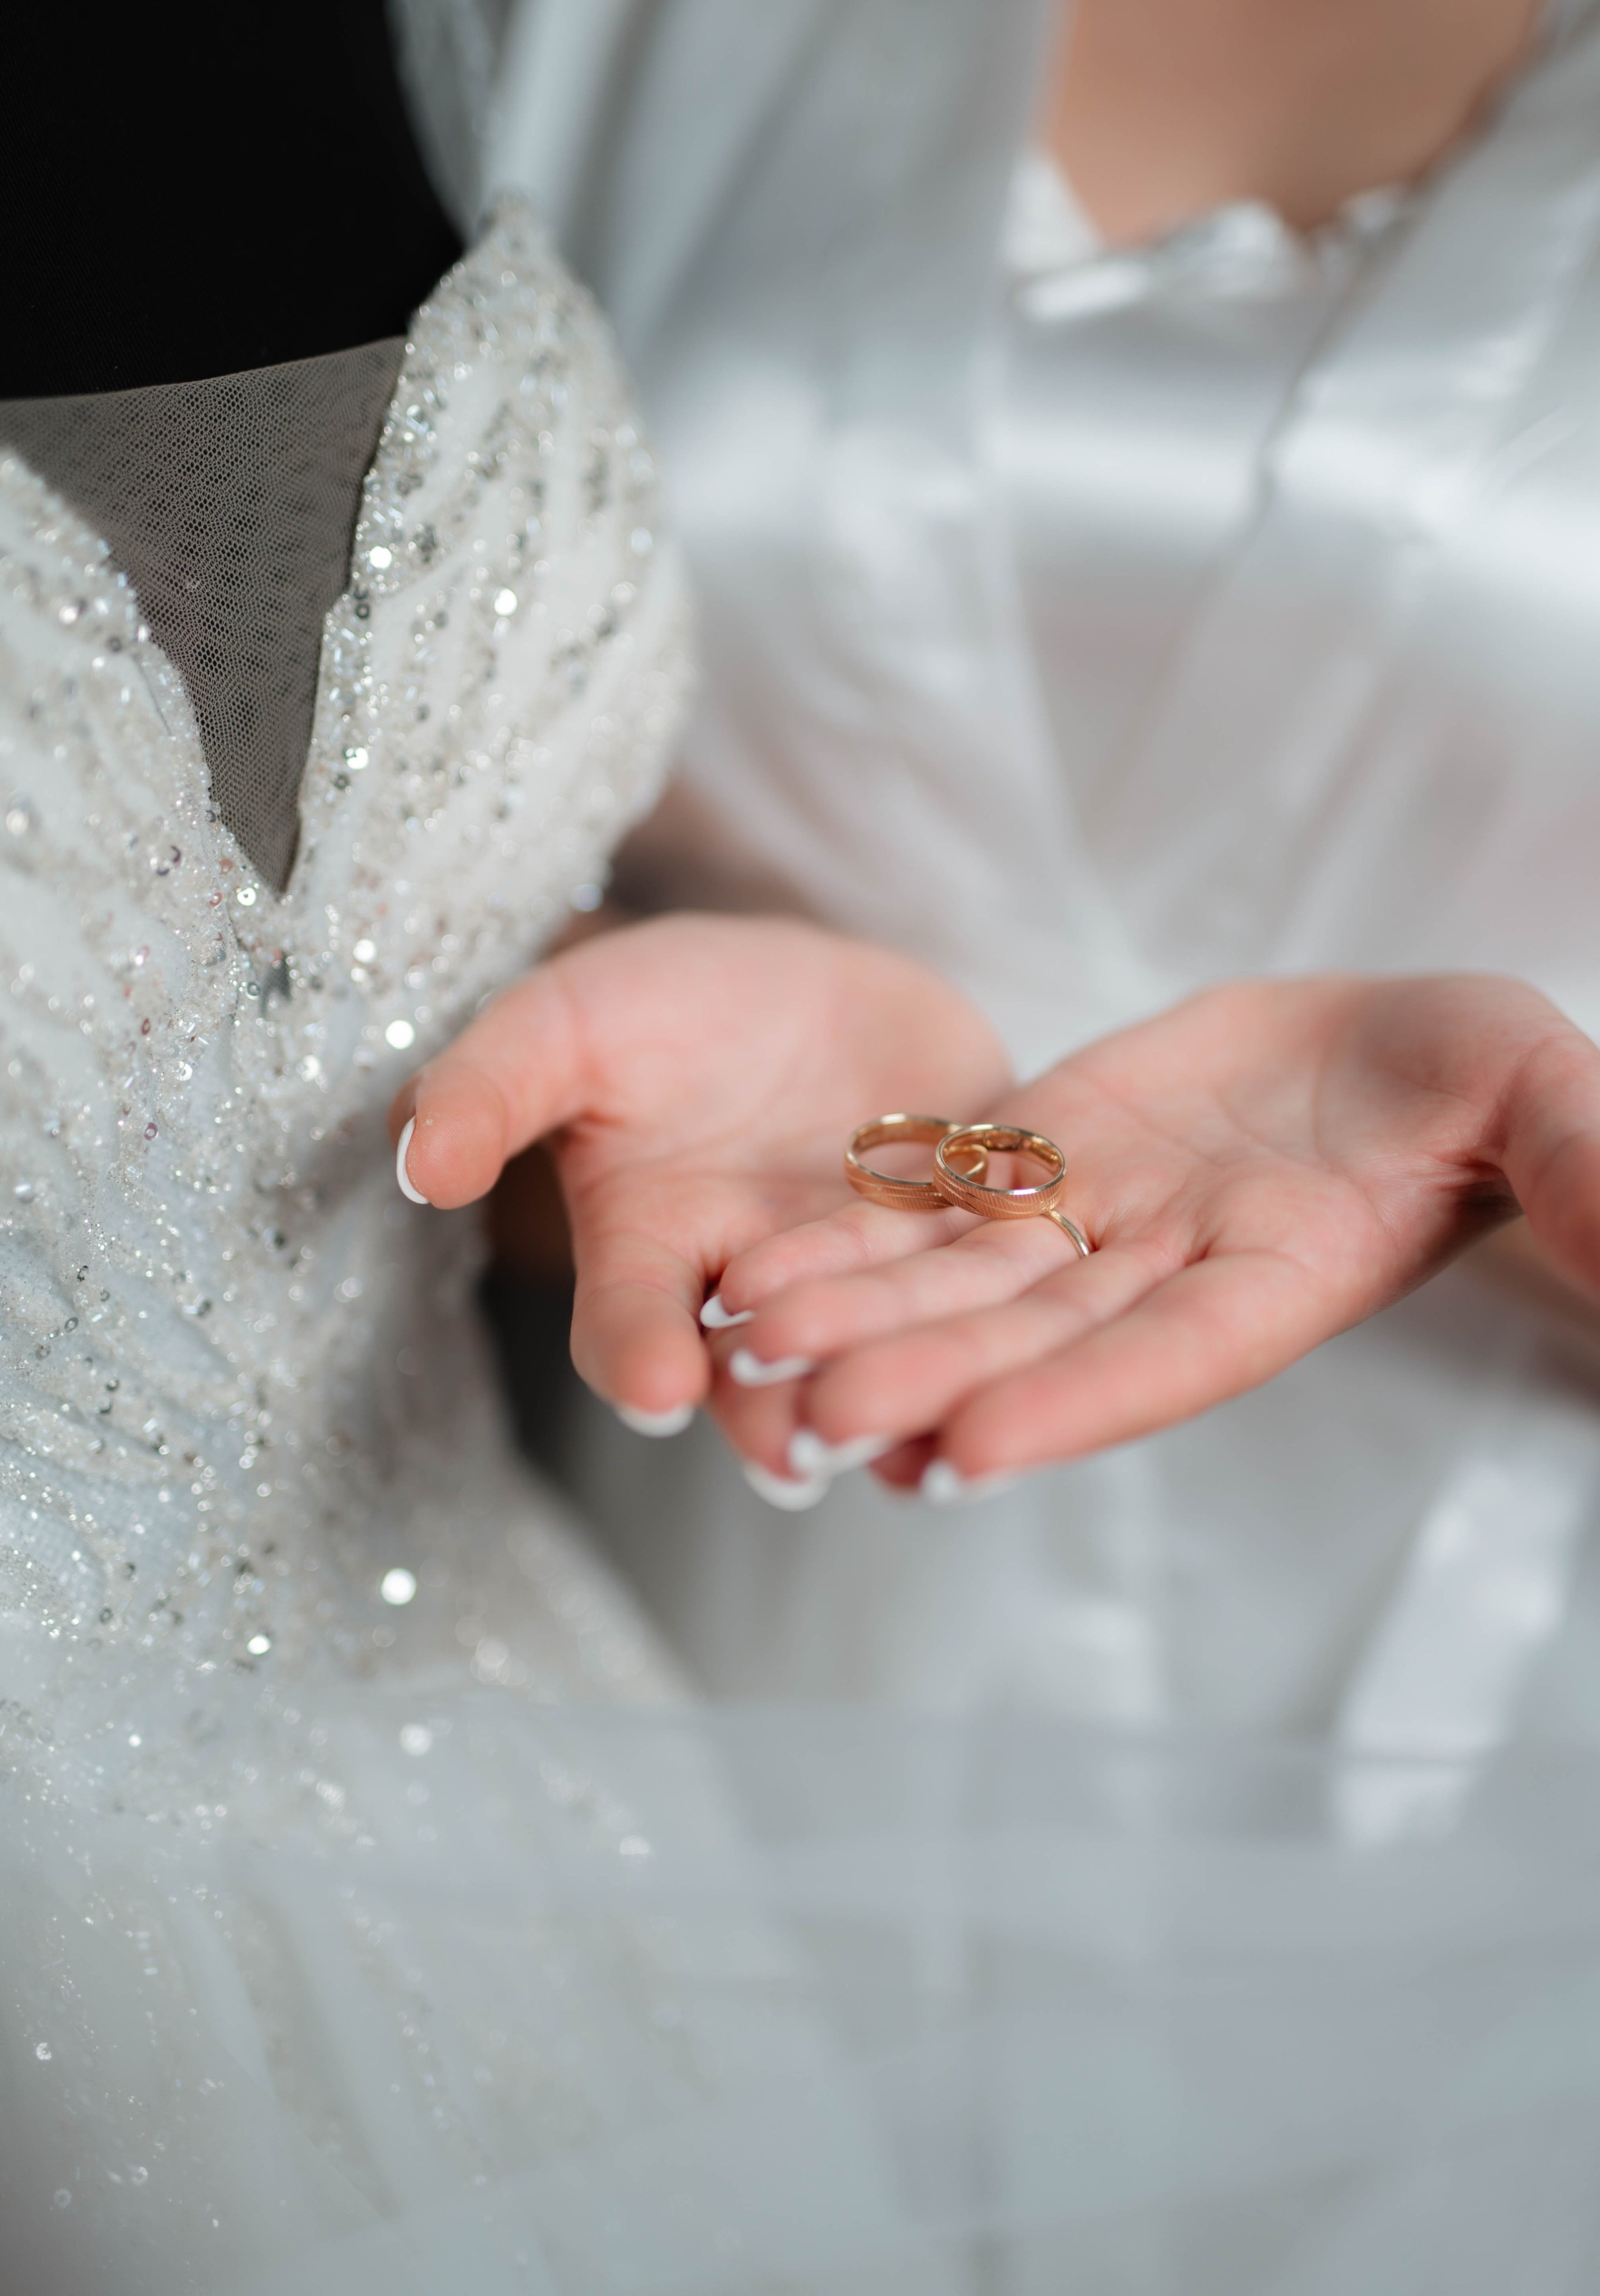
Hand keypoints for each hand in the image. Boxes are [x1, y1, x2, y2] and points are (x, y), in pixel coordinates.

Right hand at [390, 915, 1006, 1431]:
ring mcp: (860, 1278)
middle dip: (774, 1414)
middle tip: (795, 1453)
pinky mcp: (960, 1246)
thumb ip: (494, 1088)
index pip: (627, 1321)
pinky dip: (995, 1345)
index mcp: (651, 1246)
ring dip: (887, 1401)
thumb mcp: (566, 1021)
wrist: (805, 983)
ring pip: (871, 1355)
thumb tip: (419, 1163)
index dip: (634, 1351)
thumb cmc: (663, 1006)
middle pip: (758, 1374)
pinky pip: (978, 1302)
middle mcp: (753, 1289)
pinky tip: (1024, 1381)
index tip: (647, 1385)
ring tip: (905, 1446)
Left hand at [703, 975, 1599, 1499]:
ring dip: (859, 1310)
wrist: (1394, 1042)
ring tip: (749, 1338)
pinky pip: (943, 1197)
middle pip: (1031, 1335)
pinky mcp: (1050, 1156)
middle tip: (803, 1418)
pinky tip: (763, 1257)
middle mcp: (1172, 1272)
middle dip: (920, 1375)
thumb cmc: (1485, 1076)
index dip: (1069, 1407)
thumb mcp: (1548, 1102)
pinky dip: (860, 1228)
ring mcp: (1101, 1219)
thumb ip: (1583, 1177)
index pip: (1169, 1361)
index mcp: (1286, 1279)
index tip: (960, 1459)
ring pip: (961, 1276)